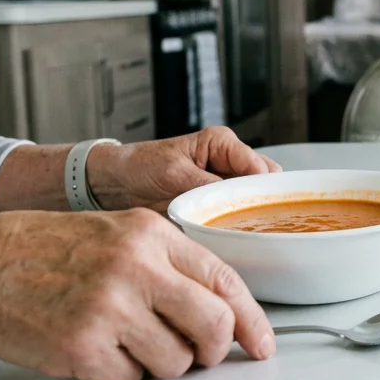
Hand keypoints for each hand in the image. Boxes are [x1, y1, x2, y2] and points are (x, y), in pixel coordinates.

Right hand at [0, 208, 275, 379]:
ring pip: (175, 362)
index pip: (225, 280)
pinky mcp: (81, 345)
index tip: (262, 345)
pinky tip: (93, 351)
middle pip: (213, 326)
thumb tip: (223, 308)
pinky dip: (118, 376)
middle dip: (211, 351)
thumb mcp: (118, 234)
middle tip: (195, 355)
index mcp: (151, 234)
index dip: (252, 320)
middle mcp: (135, 266)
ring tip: (124, 342)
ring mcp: (108, 307)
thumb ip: (170, 263)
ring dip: (158, 365)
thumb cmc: (45, 251)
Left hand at [88, 127, 281, 211]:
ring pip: (253, 204)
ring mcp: (224, 188)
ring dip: (246, 218)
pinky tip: (227, 236)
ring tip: (235, 229)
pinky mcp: (215, 208)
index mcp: (223, 144)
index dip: (262, 188)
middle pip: (263, 185)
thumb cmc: (141, 166)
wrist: (116, 185)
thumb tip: (236, 198)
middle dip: (259, 204)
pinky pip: (236, 219)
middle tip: (248, 220)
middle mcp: (228, 164)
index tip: (256, 207)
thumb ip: (208, 184)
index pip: (259, 166)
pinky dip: (234, 228)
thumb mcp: (175, 172)